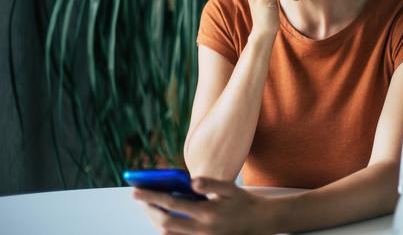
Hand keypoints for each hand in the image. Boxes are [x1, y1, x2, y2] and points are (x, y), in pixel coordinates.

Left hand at [132, 177, 273, 234]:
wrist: (258, 223)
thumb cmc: (242, 202)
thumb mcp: (230, 189)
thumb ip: (211, 184)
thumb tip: (191, 181)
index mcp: (208, 213)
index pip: (172, 204)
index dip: (152, 197)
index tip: (135, 191)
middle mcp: (202, 230)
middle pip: (165, 223)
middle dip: (148, 210)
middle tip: (138, 197)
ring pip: (168, 234)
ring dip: (155, 221)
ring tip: (149, 206)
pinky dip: (166, 230)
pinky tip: (163, 219)